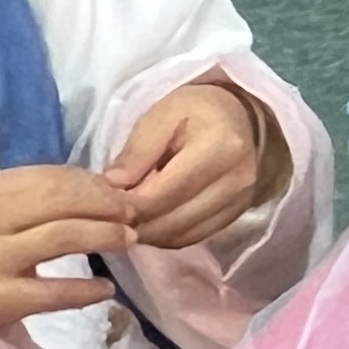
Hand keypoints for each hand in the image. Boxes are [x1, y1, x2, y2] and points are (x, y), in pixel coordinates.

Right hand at [0, 166, 133, 330]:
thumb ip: (36, 194)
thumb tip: (104, 186)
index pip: (51, 179)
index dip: (93, 184)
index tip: (121, 191)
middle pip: (60, 203)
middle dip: (105, 205)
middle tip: (132, 214)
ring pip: (63, 238)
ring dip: (105, 236)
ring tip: (129, 240)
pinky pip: (53, 294)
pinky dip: (86, 290)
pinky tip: (105, 289)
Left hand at [107, 80, 280, 250]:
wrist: (245, 120)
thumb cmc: (200, 110)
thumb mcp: (164, 113)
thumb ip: (138, 149)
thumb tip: (113, 186)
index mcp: (219, 148)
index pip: (163, 194)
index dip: (127, 204)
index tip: (104, 199)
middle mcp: (236, 182)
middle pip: (171, 222)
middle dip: (134, 221)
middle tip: (111, 210)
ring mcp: (240, 203)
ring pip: (180, 236)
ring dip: (148, 232)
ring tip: (130, 215)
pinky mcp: (237, 217)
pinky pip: (192, 238)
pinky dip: (166, 235)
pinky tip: (152, 220)